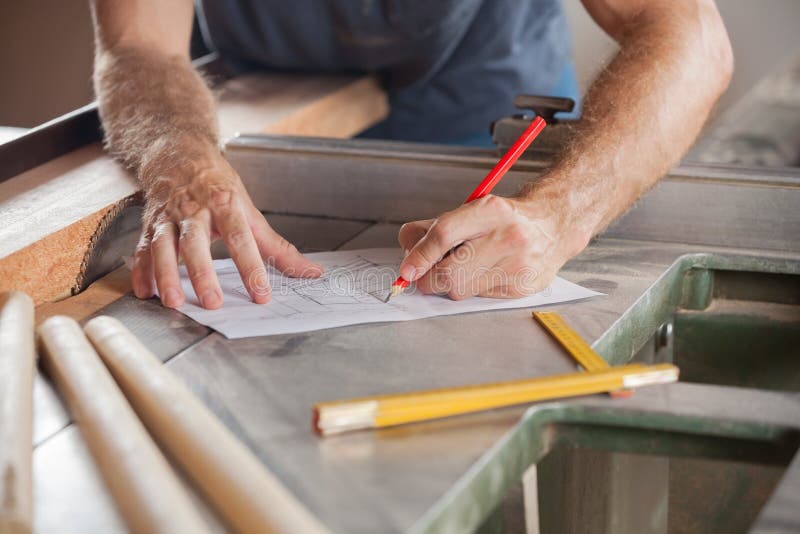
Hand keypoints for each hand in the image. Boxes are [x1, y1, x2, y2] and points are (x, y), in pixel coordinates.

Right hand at [131, 136, 322, 308]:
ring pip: (163, 246)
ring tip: (173, 301)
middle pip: (197, 243)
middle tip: (213, 302)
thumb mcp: (250, 211)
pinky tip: (146, 293)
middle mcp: (194, 210)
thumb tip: (310, 272)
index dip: (251, 267)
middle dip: (202, 273)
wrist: (179, 154)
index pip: (241, 238)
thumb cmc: (218, 186)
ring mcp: (168, 218)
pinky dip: (141, 272)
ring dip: (167, 275)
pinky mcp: (149, 225)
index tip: (261, 293)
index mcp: (225, 204)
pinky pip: (142, 249)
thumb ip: (277, 247)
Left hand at [397, 192, 590, 299]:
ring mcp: (518, 265)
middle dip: (430, 279)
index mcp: (490, 211)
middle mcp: (507, 237)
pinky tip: (488, 272)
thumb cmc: (505, 219)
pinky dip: (474, 288)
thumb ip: (434, 227)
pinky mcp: (522, 288)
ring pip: (461, 290)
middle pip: (450, 273)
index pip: (444, 234)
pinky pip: (480, 298)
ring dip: (453, 284)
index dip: (419, 256)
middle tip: (428, 275)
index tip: (406, 271)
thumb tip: (407, 250)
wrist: (554, 225)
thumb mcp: (471, 211)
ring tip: (467, 266)